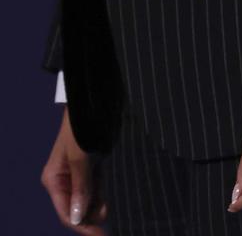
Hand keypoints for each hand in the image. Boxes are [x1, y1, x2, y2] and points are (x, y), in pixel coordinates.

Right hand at [41, 108, 106, 234]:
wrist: (93, 100)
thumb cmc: (82, 125)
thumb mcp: (80, 156)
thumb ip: (81, 185)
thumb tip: (77, 215)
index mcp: (54, 178)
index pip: (66, 211)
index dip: (81, 225)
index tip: (98, 235)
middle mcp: (64, 177)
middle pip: (75, 207)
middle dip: (87, 220)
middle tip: (104, 232)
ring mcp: (78, 170)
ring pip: (86, 197)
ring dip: (94, 209)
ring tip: (106, 220)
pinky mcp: (91, 162)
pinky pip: (94, 185)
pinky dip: (99, 195)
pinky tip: (104, 206)